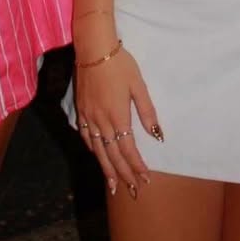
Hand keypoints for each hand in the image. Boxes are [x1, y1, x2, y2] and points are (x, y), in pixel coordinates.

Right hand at [75, 44, 160, 199]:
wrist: (93, 49)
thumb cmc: (120, 64)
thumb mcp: (138, 85)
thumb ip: (147, 112)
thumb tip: (157, 135)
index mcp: (118, 117)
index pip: (128, 150)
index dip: (137, 166)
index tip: (146, 179)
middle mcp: (102, 122)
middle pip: (113, 156)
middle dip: (124, 175)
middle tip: (133, 191)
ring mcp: (89, 117)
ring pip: (98, 151)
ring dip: (107, 170)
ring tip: (113, 186)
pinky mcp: (81, 110)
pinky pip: (87, 137)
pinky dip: (94, 151)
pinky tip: (98, 156)